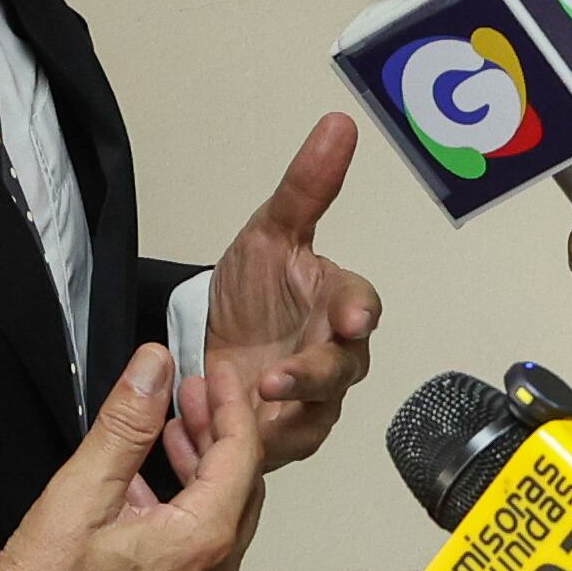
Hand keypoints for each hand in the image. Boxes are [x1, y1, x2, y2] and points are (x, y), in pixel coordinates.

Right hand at [0, 346, 263, 570]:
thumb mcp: (82, 493)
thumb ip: (125, 425)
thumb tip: (153, 369)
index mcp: (203, 541)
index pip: (242, 454)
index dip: (230, 405)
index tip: (216, 373)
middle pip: (241, 485)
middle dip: (218, 434)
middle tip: (189, 396)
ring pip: (222, 516)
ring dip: (201, 469)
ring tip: (167, 432)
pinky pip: (200, 546)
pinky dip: (186, 505)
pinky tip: (145, 488)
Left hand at [182, 118, 381, 476]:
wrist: (217, 338)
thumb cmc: (256, 286)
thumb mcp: (270, 231)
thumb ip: (307, 186)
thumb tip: (339, 123)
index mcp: (339, 303)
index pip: (361, 305)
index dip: (358, 311)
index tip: (353, 317)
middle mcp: (336, 357)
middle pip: (340, 371)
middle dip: (313, 376)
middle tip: (278, 380)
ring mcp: (312, 403)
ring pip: (311, 417)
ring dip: (279, 419)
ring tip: (239, 413)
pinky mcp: (282, 438)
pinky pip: (272, 448)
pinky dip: (243, 443)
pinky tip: (210, 435)